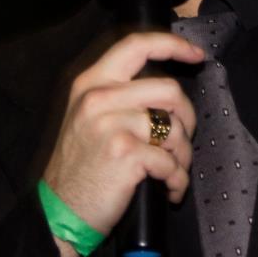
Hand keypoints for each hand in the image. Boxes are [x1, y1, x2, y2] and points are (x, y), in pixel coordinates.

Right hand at [42, 32, 203, 240]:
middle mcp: (100, 97)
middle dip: (188, 117)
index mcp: (91, 82)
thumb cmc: (80, 166)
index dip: (172, 45)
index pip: (137, 45)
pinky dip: (178, 180)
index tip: (197, 54)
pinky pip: (171, 162)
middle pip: (169, 89)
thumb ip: (118, 93)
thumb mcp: (87, 115)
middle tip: (183, 139)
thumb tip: (165, 88)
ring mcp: (113, 124)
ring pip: (175, 128)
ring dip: (184, 155)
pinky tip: (170, 190)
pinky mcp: (126, 154)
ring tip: (173, 171)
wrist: (60, 211)